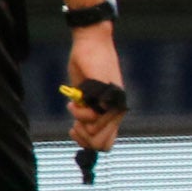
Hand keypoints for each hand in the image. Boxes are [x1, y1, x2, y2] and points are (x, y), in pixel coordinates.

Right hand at [63, 23, 125, 156]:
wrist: (92, 45)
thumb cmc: (87, 70)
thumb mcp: (86, 97)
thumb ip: (89, 113)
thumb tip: (85, 133)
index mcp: (114, 114)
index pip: (105, 145)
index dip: (87, 145)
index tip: (75, 131)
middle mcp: (116, 111)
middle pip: (99, 144)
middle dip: (83, 137)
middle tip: (75, 122)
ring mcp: (113, 103)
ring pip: (94, 131)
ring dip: (79, 121)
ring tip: (75, 106)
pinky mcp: (107, 94)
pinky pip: (92, 115)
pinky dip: (79, 112)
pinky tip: (75, 101)